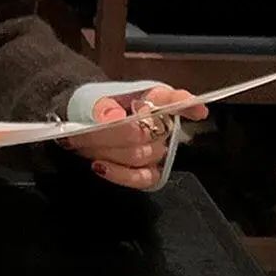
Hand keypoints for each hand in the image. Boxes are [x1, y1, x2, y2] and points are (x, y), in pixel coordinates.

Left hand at [65, 85, 207, 189]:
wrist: (77, 122)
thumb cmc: (91, 104)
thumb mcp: (92, 97)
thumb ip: (103, 106)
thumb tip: (114, 118)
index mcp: (152, 98)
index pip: (174, 100)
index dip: (187, 105)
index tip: (199, 111)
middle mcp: (159, 124)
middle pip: (149, 133)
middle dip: (115, 134)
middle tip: (87, 130)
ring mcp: (155, 150)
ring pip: (141, 155)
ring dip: (109, 150)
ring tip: (83, 142)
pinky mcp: (147, 172)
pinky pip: (143, 178)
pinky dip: (120, 174)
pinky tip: (100, 166)